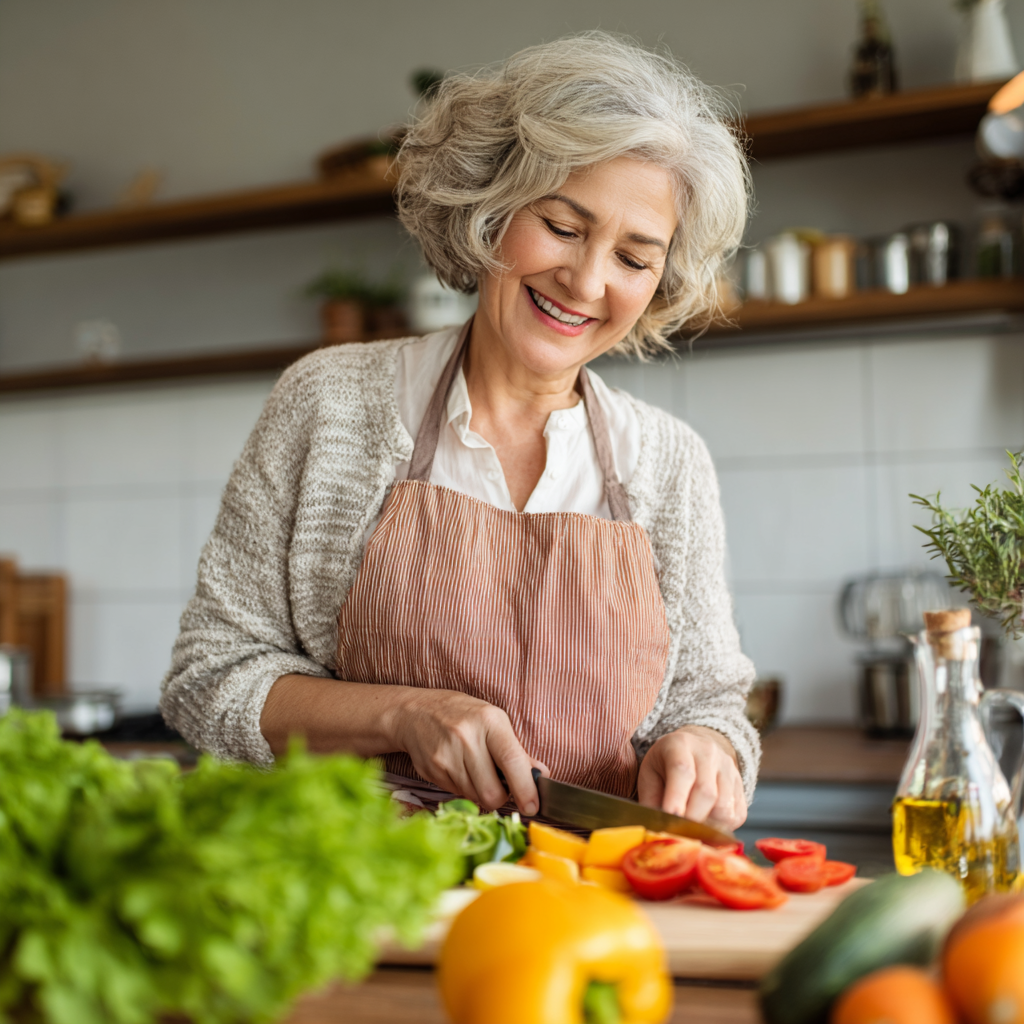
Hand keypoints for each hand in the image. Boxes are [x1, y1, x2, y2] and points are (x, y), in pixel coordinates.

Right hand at [392, 688, 546, 815]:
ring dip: (480, 793)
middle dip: (499, 797)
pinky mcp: (432, 770)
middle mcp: (467, 737)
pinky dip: (463, 789)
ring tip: (475, 770)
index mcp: (490, 721)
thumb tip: (541, 775)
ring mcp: (446, 755)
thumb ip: (517, 751)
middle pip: (492, 792)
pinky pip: (457, 795)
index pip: (512, 760)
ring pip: (474, 798)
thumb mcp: (493, 722)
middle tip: (498, 785)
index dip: (525, 788)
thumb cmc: (462, 715)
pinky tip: (458, 768)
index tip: (533, 806)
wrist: (415, 712)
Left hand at [637, 726, 746, 830]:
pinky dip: (721, 828)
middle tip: (678, 834)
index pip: (682, 770)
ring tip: (691, 828)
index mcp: (680, 745)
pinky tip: (706, 824)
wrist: (696, 748)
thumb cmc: (666, 765)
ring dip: (707, 826)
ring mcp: (728, 768)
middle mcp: (708, 753)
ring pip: (724, 806)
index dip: (676, 798)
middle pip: (706, 792)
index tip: (670, 820)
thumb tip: (654, 829)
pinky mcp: (740, 786)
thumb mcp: (650, 774)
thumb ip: (650, 799)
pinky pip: (736, 815)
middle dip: (691, 819)